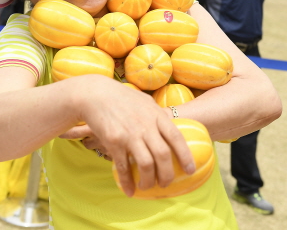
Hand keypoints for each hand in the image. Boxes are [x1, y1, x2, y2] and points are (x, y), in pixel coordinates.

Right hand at [75, 78, 194, 196]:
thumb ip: (158, 115)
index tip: (190, 170)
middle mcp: (146, 126)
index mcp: (156, 116)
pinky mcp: (114, 142)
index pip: (176, 138)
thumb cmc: (122, 97)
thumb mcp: (145, 101)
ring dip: (148, 181)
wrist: (96, 94)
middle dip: (167, 175)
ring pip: (146, 164)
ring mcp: (130, 135)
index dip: (185, 156)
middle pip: (163, 155)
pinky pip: (123, 167)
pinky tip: (129, 190)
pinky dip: (127, 182)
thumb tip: (170, 124)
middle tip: (166, 183)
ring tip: (147, 186)